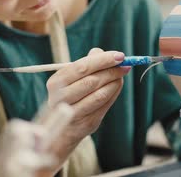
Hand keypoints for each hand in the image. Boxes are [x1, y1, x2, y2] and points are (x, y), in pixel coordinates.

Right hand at [41, 48, 127, 173]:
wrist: (64, 127)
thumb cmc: (70, 95)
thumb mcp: (72, 78)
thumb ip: (86, 63)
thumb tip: (101, 52)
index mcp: (56, 82)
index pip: (82, 67)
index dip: (103, 60)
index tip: (120, 55)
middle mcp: (61, 98)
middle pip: (91, 81)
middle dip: (111, 71)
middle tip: (125, 65)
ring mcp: (73, 113)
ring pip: (99, 95)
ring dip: (115, 82)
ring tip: (122, 74)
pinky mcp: (86, 123)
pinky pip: (104, 105)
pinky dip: (114, 93)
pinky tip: (117, 85)